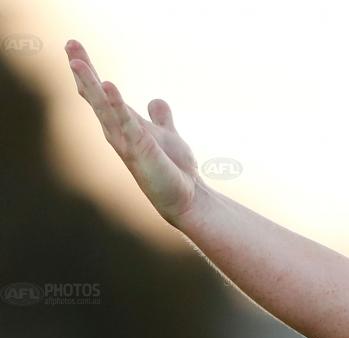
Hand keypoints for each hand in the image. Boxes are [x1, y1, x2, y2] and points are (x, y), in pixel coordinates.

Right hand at [65, 39, 202, 224]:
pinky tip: (108, 86)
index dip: (87, 71)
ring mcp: (126, 141)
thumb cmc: (173, 168)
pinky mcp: (140, 148)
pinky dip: (117, 104)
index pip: (99, 94)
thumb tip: (156, 100)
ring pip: (103, 107)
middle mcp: (118, 132)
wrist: (188, 195)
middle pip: (94, 96)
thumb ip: (161, 118)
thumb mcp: (167, 134)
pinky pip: (126, 123)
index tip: (73, 46)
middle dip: (82, 70)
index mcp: (122, 125)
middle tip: (70, 43)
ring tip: (77, 61)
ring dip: (91, 84)